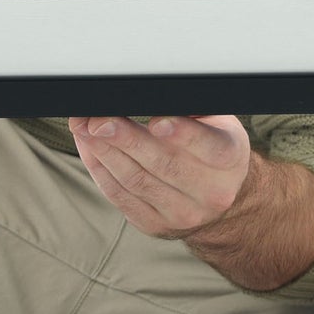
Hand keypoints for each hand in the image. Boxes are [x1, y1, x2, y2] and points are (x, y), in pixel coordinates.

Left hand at [68, 115, 251, 238]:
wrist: (219, 196)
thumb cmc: (212, 145)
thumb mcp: (217, 122)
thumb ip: (192, 109)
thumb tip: (155, 88)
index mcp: (229, 160)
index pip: (208, 147)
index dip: (182, 134)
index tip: (157, 121)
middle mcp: (210, 192)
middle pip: (163, 164)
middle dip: (126, 139)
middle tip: (99, 119)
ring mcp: (182, 214)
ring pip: (136, 181)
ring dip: (104, 152)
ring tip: (83, 127)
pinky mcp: (155, 225)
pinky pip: (120, 197)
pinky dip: (100, 169)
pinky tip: (88, 147)